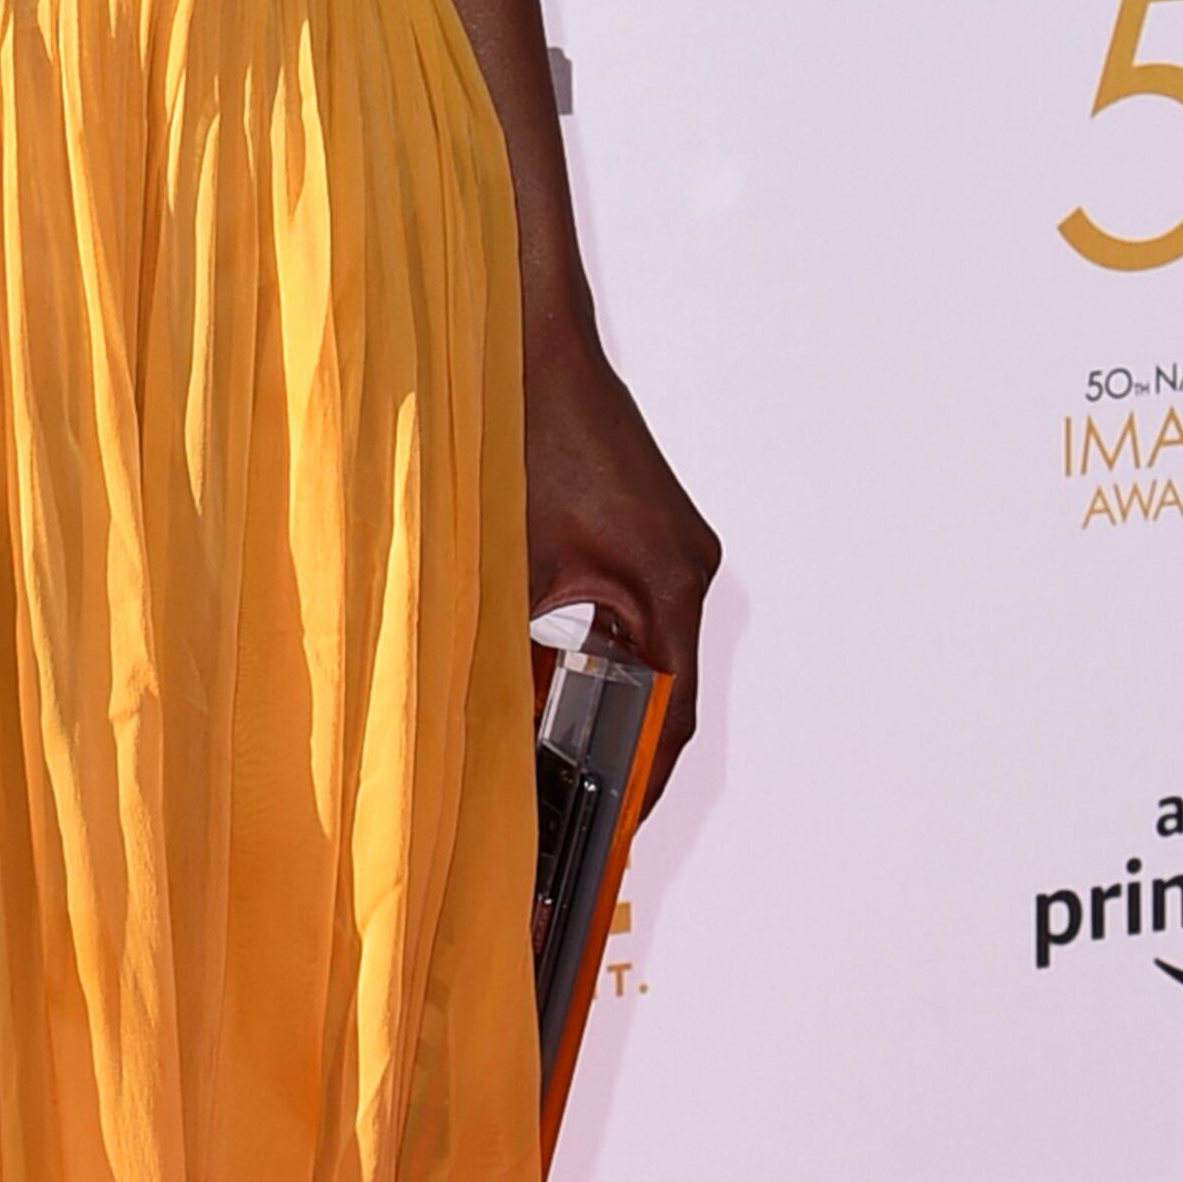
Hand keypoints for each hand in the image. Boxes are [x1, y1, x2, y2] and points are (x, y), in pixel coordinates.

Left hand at [522, 317, 717, 814]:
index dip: (643, 781)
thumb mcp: (507, 568)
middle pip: (669, 690)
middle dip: (626, 755)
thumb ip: (510, 652)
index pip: (672, 711)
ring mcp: (676, 551)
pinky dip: (605, 660)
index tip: (616, 835)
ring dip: (612, 705)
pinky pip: (639, 618)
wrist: (532, 347)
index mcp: (669, 581)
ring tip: (568, 770)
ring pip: (651, 655)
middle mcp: (688, 568)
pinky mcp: (653, 536)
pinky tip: (556, 691)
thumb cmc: (519, 443)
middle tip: (583, 821)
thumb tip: (493, 737)